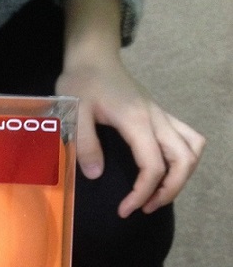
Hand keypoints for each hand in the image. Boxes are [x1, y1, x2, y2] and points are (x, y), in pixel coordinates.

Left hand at [56, 54, 205, 216]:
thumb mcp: (75, 112)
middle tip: (146, 208)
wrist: (94, 56)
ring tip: (158, 194)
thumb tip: (96, 175)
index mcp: (137, 122)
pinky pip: (187, 138)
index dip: (142, 194)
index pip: (153, 167)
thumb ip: (85, 144)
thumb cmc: (82, 82)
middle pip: (184, 160)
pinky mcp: (160, 115)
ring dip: (182, 175)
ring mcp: (162, 115)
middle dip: (170, 190)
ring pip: (192, 148)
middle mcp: (157, 119)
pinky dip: (183, 159)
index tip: (124, 210)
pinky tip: (164, 172)